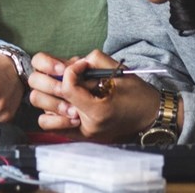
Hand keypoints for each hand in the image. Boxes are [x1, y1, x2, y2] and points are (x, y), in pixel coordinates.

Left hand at [27, 50, 160, 140]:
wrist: (151, 116)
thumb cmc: (138, 95)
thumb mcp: (119, 71)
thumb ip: (95, 60)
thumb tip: (72, 61)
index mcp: (97, 111)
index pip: (66, 87)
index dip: (70, 70)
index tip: (83, 65)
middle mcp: (85, 125)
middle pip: (46, 99)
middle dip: (54, 81)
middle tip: (70, 76)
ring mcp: (80, 132)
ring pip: (43, 112)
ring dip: (50, 96)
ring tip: (67, 89)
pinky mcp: (78, 134)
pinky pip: (49, 124)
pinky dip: (52, 110)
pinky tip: (67, 101)